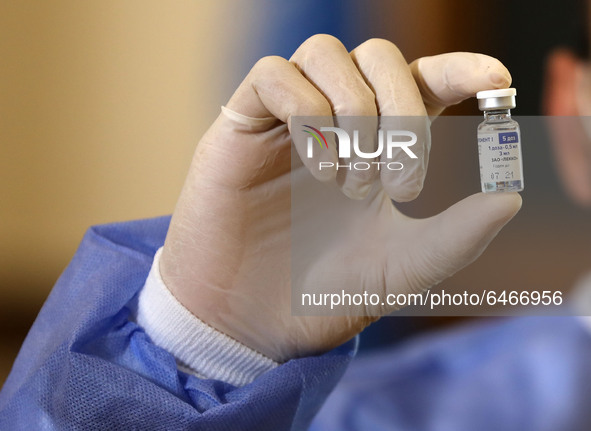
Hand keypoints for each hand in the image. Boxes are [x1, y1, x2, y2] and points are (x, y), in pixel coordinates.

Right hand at [160, 35, 520, 361]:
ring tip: (348, 181)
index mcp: (377, 147)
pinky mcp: (240, 125)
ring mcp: (286, 121)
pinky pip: (273, 75)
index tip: (494, 82)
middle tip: (397, 184)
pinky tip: (316, 164)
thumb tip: (510, 197)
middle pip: (377, 57)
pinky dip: (306, 110)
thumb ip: (456, 238)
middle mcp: (335, 124)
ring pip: (325, 54)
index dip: (458, 69)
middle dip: (402, 110)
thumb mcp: (402, 270)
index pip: (420, 81)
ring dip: (353, 110)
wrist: (248, 321)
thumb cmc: (321, 295)